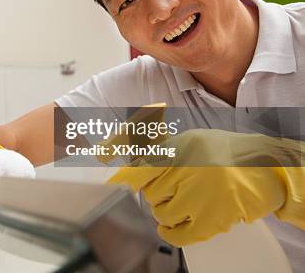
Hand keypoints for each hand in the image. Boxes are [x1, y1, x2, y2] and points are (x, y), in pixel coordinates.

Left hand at [108, 129, 303, 245]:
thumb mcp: (189, 141)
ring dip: (166, 208)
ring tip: (185, 198)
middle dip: (157, 189)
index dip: (122, 171)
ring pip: (159, 211)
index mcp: (182, 148)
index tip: (108, 173)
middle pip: (149, 191)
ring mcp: (199, 198)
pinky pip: (175, 233)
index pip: (141, 164)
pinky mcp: (209, 221)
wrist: (265, 170)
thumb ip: (158, 149)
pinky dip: (170, 231)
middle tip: (174, 185)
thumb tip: (122, 156)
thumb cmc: (223, 154)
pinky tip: (173, 224)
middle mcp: (188, 171)